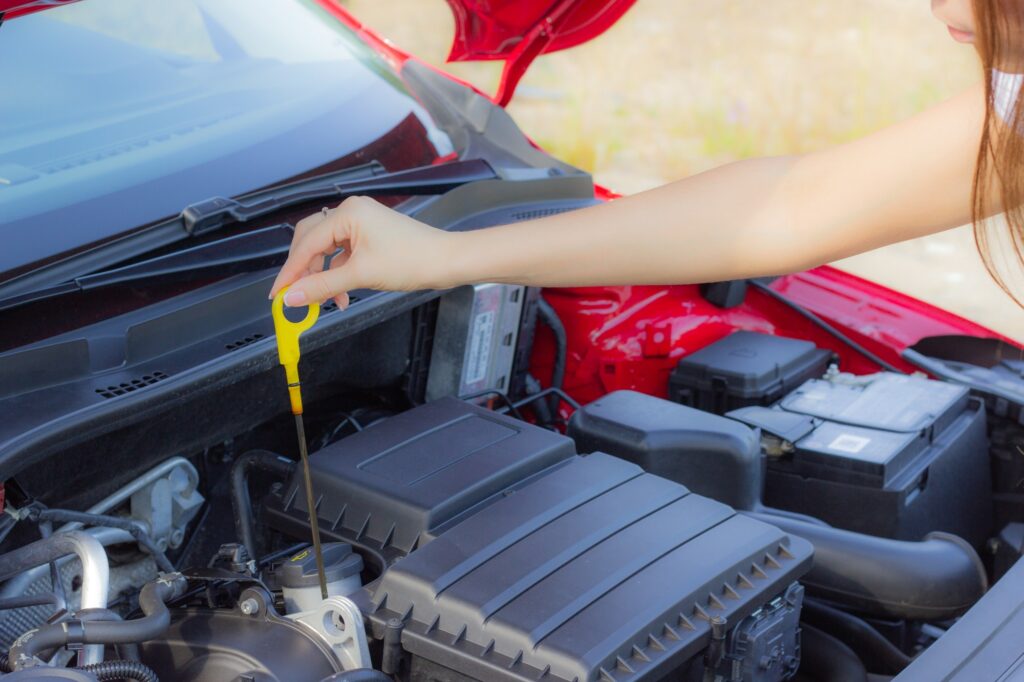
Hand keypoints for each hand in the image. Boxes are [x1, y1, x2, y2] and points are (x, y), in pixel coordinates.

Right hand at [269, 196, 456, 308]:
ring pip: (328, 250)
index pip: (306, 243)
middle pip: (312, 242)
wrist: (445, 261)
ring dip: (324, 276)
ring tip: (327, 300)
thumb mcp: (360, 276)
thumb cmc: (412, 260)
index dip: (290, 271)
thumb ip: (322, 286)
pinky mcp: (370, 236)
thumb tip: (293, 296)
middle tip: (296, 297)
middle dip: (305, 272)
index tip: (278, 294)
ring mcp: (362, 223)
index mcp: (347, 213)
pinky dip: (339, 274)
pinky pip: (343, 254)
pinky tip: (342, 293)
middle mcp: (352, 212)